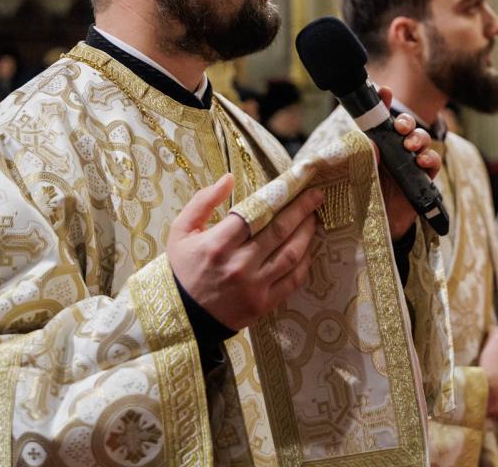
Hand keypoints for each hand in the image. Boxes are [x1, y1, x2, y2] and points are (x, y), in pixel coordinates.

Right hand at [167, 173, 324, 330]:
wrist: (180, 318)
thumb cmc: (181, 270)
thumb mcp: (181, 232)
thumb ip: (202, 202)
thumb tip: (229, 178)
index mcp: (217, 244)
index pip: (257, 212)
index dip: (281, 193)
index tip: (299, 180)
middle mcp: (239, 265)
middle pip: (280, 230)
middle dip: (303, 209)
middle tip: (317, 196)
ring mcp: (254, 287)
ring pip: (291, 254)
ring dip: (307, 234)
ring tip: (314, 218)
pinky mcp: (263, 304)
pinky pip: (293, 280)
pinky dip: (305, 262)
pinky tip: (308, 248)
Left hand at [374, 85, 441, 239]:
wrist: (375, 228)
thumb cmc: (363, 198)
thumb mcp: (355, 175)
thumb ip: (360, 157)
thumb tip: (371, 140)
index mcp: (377, 145)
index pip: (381, 119)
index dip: (384, 102)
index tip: (384, 92)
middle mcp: (395, 151)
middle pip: (406, 125)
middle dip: (405, 121)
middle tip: (399, 128)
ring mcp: (411, 164)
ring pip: (422, 139)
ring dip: (418, 138)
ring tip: (410, 147)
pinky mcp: (423, 179)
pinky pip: (433, 163)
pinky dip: (430, 158)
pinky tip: (422, 162)